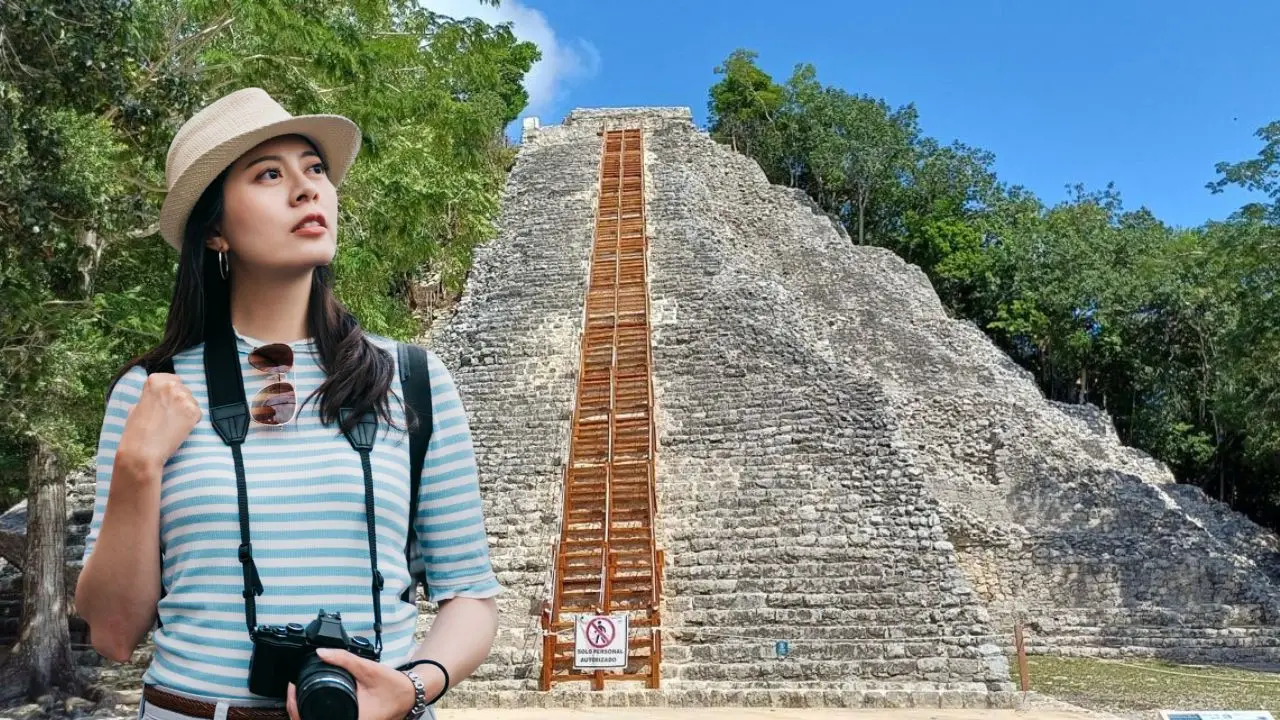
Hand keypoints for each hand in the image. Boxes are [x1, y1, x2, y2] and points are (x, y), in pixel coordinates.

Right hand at [117, 372, 200, 472]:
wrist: (142, 451)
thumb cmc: (135, 431)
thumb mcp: (136, 406)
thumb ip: (148, 397)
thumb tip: (153, 397)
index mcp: (154, 380)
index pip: (171, 379)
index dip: (169, 392)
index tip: (165, 401)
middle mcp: (171, 386)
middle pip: (183, 389)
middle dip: (178, 400)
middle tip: (169, 415)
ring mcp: (184, 398)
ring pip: (192, 400)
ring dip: (185, 410)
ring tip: (173, 423)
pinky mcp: (193, 412)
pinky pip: (198, 413)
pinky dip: (192, 421)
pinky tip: (180, 428)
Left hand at [286, 648, 416, 719]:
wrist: (410, 694)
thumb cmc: (394, 687)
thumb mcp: (368, 669)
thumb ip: (344, 659)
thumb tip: (321, 652)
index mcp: (352, 719)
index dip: (295, 708)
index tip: (292, 690)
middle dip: (296, 710)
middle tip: (292, 691)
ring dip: (305, 713)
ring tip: (297, 695)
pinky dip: (316, 714)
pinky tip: (312, 702)